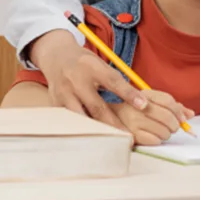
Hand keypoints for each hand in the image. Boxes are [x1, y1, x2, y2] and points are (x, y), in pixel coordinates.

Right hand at [30, 31, 148, 130]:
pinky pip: (71, 121)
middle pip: (97, 107)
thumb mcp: (100, 65)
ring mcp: (63, 93)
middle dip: (114, 124)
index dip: (129, 94)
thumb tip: (138, 101)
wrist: (56, 56)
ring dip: (97, 131)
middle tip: (128, 137)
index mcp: (91, 67)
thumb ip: (115, 82)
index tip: (144, 105)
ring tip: (111, 142)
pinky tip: (93, 139)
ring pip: (82, 118)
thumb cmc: (85, 64)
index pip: (113, 82)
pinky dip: (83, 130)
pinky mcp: (56, 104)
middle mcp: (76, 80)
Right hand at [110, 90, 193, 145]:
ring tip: (161, 131)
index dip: (179, 111)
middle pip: (167, 117)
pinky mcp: (132, 135)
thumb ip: (172, 105)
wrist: (111, 117)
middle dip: (175, 125)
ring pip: (163, 131)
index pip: (168, 101)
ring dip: (167, 134)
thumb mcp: (151, 101)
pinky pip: (155, 141)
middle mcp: (137, 106)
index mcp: (144, 94)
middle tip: (173, 127)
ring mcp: (134, 121)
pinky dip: (158, 140)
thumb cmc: (135, 109)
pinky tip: (153, 136)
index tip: (183, 119)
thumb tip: (190, 114)